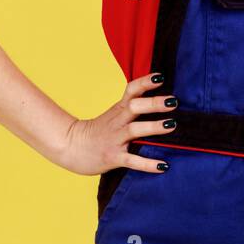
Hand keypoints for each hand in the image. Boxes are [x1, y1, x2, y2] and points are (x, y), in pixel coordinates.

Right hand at [54, 72, 178, 175]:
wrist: (70, 147)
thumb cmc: (99, 130)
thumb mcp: (114, 114)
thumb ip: (132, 106)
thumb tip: (160, 98)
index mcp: (118, 109)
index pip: (131, 90)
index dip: (145, 83)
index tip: (160, 77)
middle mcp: (117, 122)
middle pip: (134, 107)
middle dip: (153, 103)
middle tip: (173, 101)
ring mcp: (114, 140)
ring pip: (134, 130)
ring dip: (153, 127)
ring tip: (172, 125)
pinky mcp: (113, 158)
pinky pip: (132, 161)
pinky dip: (148, 164)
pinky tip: (164, 165)